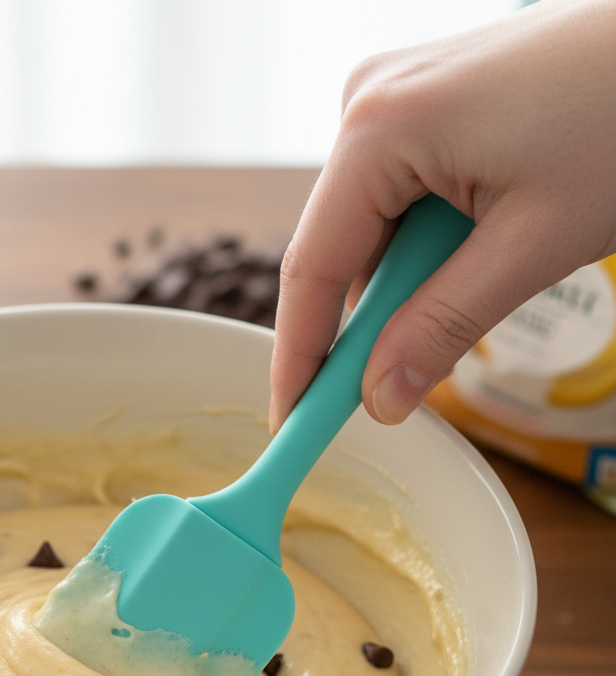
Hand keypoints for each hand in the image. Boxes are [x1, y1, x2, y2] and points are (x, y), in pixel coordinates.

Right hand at [270, 0, 615, 429]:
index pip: (311, 268)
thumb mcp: (535, 242)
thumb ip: (444, 327)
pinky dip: (425, 245)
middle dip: (364, 322)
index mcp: (379, 128)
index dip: (299, 357)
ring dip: (407, 280)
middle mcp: (369, 105)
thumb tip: (380, 397)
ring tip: (484, 278)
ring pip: (370, 229)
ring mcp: (394, 99)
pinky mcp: (423, 104)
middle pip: (336, 250)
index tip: (293, 422)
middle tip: (389, 388)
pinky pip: (396, 198)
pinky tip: (478, 247)